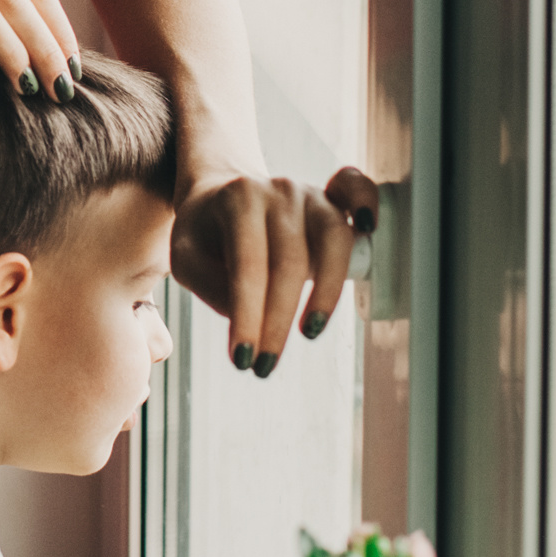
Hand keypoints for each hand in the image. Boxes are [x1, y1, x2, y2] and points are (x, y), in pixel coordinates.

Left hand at [168, 164, 378, 375]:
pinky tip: (369, 229)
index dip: (248, 316)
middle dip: (277, 322)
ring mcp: (308, 194)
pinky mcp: (331, 200)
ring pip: (332, 240)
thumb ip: (209, 284)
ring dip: (326, 293)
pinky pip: (357, 190)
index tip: (243, 359)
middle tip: (263, 365)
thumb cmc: (205, 234)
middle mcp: (277, 191)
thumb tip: (249, 315)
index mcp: (238, 201)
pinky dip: (367, 203)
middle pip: (289, 262)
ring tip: (309, 332)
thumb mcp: (186, 258)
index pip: (247, 266)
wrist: (220, 198)